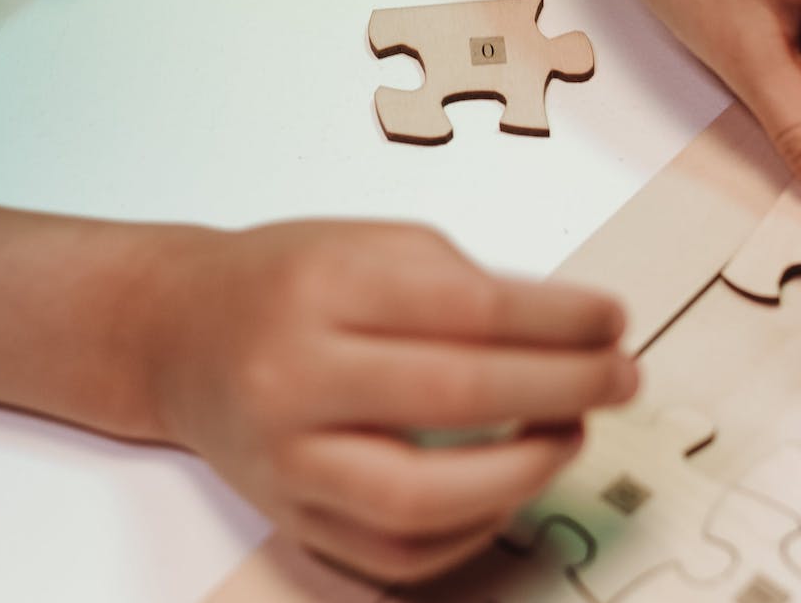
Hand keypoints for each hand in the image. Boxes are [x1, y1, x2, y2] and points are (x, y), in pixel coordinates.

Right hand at [138, 221, 636, 582]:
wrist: (179, 335)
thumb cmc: (289, 281)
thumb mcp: (374, 244)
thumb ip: (467, 282)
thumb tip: (573, 335)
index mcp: (323, 290)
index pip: (470, 308)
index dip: (562, 319)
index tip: (614, 319)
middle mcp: (294, 379)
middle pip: (456, 396)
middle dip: (564, 389)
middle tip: (620, 378)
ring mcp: (287, 461)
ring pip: (423, 499)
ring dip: (524, 474)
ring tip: (570, 436)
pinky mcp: (290, 518)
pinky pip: (395, 555)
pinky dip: (470, 530)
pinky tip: (510, 488)